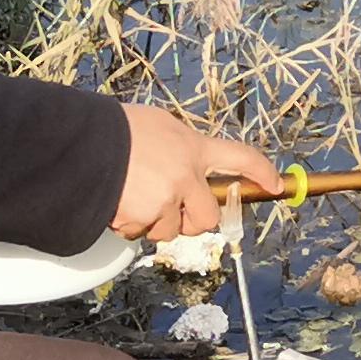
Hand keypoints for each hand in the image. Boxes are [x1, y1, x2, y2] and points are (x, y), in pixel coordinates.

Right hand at [112, 102, 284, 243]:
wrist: (84, 143)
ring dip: (154, 223)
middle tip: (174, 212)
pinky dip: (129, 225)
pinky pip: (140, 233)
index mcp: (193, 147)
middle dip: (193, 221)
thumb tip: (186, 166)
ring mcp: (165, 200)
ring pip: (170, 230)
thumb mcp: (160, 126)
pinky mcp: (142, 218)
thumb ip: (180, 148)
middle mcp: (186, 176)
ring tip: (132, 198)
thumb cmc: (118, 128)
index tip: (276, 184)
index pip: (240, 157)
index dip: (261, 172)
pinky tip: (117, 203)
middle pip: (207, 217)